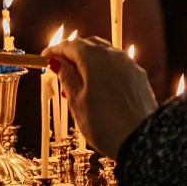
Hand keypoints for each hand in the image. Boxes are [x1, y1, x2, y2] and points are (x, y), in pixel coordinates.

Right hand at [43, 37, 157, 159]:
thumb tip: (59, 63)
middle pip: (89, 45)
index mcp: (94, 58)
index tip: (45, 57)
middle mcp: (113, 55)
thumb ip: (67, 78)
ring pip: (104, 54)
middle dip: (73, 53)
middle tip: (60, 68)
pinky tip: (99, 86)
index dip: (55, 50)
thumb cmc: (105, 123)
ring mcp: (129, 65)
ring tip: (79, 82)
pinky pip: (117, 66)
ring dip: (89, 62)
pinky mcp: (139, 77)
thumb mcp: (77, 102)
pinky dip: (105, 70)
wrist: (141, 140)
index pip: (70, 45)